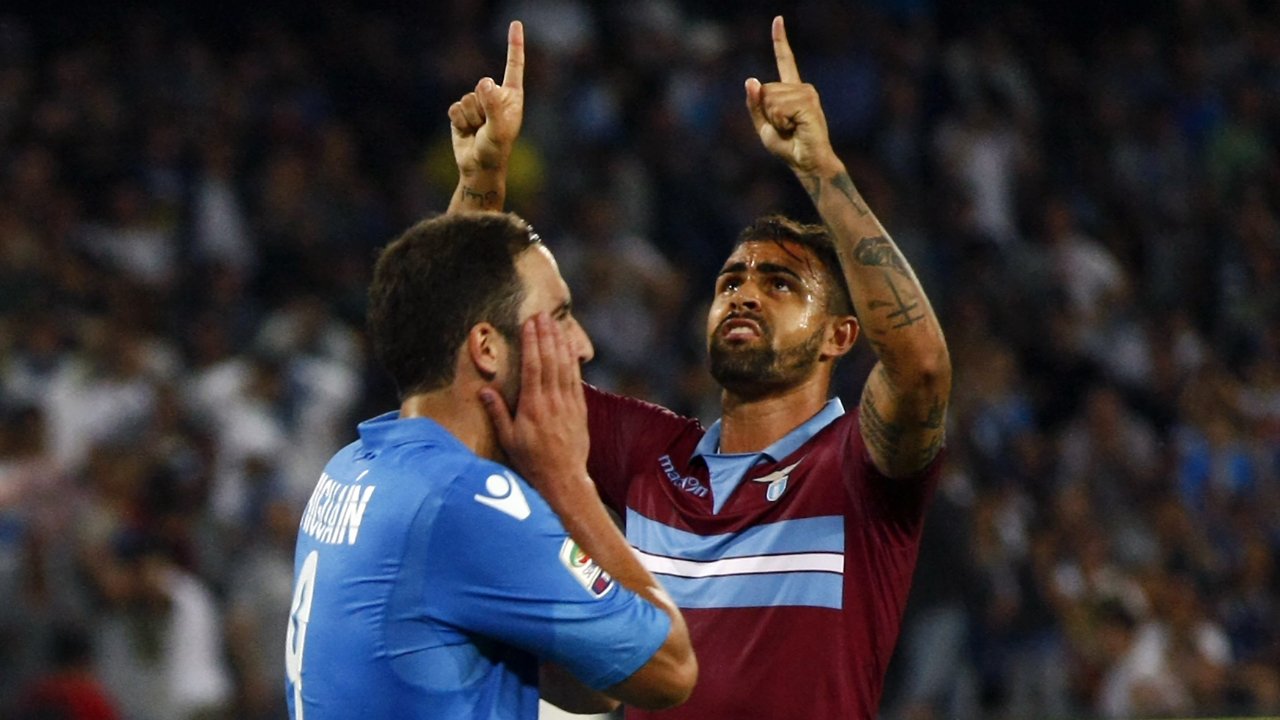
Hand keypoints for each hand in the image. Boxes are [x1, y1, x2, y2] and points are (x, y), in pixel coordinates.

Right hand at [449, 20, 524, 175]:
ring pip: (467, 98)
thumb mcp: (500, 129)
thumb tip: (485, 82)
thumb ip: (494, 106)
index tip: (515, 24)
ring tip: (478, 131)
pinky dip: (459, 121)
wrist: (478, 167)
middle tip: (488, 127)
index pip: (513, 66)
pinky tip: (466, 131)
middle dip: (483, 107)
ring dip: (471, 118)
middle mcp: (495, 96)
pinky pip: (454, 107)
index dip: (514, 45)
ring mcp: (477, 103)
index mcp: (511, 96)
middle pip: (482, 85)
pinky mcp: (460, 112)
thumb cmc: (496, 150)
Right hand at [480, 313, 590, 501]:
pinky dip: (573, 360)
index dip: (531, 342)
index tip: (528, 324)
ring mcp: (568, 403)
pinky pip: (576, 379)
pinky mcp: (579, 408)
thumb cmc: (531, 461)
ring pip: (565, 366)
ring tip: (555, 324)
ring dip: (560, 343)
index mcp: (532, 406)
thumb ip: (497, 413)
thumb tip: (484, 390)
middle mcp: (552, 401)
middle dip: (546, 335)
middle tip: (541, 315)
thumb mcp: (508, 439)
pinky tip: (570, 348)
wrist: (563, 479)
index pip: (533, 366)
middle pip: (550, 360)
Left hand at [744, 16, 837, 173]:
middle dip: (766, 112)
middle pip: (764, 89)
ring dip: (774, 119)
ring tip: (791, 128)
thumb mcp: (763, 127)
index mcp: (790, 91)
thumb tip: (751, 79)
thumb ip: (754, 105)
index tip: (778, 19)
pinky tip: (796, 127)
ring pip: (770, 98)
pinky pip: (778, 107)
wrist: (807, 163)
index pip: (784, 60)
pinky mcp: (808, 101)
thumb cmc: (787, 147)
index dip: (780, 40)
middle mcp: (801, 87)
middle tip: (784, 127)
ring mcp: (807, 92)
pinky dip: (780, 122)